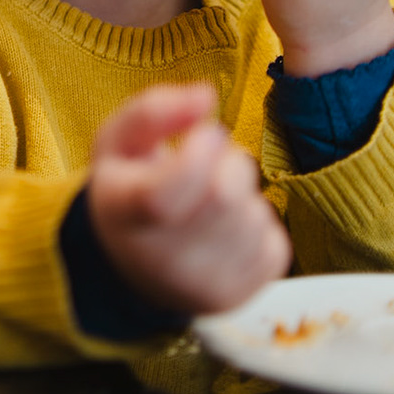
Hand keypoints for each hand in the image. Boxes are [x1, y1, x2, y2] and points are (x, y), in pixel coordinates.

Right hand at [88, 83, 290, 313]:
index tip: (202, 134)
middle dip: (229, 162)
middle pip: (224, 196)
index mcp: (124, 215)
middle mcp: (159, 260)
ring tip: (213, 197)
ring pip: (254, 217)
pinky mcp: (236, 297)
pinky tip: (228, 226)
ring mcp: (200, 285)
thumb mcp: (118, 143)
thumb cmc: (127, 191)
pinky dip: (259, 224)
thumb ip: (154, 110)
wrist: (130, 266)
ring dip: (245, 194)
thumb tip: (206, 96)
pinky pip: (274, 244)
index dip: (199, 151)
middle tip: (210, 161)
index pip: (166, 194)